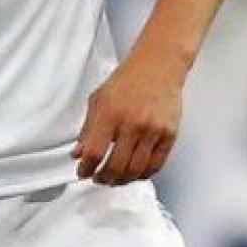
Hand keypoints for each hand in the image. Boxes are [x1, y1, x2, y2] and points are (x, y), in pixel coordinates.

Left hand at [71, 53, 183, 185]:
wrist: (158, 67)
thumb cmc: (128, 80)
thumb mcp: (98, 99)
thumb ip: (87, 129)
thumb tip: (78, 154)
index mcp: (110, 113)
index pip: (94, 152)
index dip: (86, 168)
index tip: (83, 172)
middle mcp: (132, 123)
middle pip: (115, 166)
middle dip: (103, 178)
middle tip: (99, 179)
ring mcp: (152, 130)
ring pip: (135, 170)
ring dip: (122, 180)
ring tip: (115, 179)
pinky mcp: (169, 134)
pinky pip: (155, 165)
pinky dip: (143, 174)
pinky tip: (134, 173)